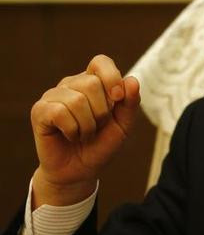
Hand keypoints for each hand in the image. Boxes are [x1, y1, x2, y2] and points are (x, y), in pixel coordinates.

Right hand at [30, 54, 140, 205]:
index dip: (111, 78)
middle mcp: (71, 84)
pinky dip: (72, 130)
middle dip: (102, 112)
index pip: (100, 62)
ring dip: (87, 126)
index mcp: (92, 82)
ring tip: (84, 134)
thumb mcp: (123, 126)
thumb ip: (130, 104)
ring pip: (77, 100)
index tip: (117, 99)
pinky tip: (70, 136)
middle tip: (96, 127)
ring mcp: (53, 96)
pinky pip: (60, 112)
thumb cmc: (100, 145)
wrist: (80, 172)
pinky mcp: (39, 111)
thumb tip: (132, 80)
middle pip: (92, 83)